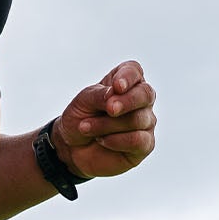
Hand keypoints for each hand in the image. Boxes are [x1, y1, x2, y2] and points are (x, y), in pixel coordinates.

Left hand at [51, 61, 156, 178]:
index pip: (134, 71)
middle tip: (109, 109)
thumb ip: (100, 95)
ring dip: (107, 124)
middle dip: (127, 101)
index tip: (117, 86)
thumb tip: (116, 93)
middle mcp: (140, 100)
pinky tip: (102, 140)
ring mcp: (145, 122)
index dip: (128, 77)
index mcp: (125, 82)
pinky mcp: (145, 144)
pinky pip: (138, 140)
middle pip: (145, 94)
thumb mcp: (83, 102)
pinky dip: (116, 140)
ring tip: (86, 128)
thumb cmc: (80, 118)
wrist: (72, 148)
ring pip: (137, 119)